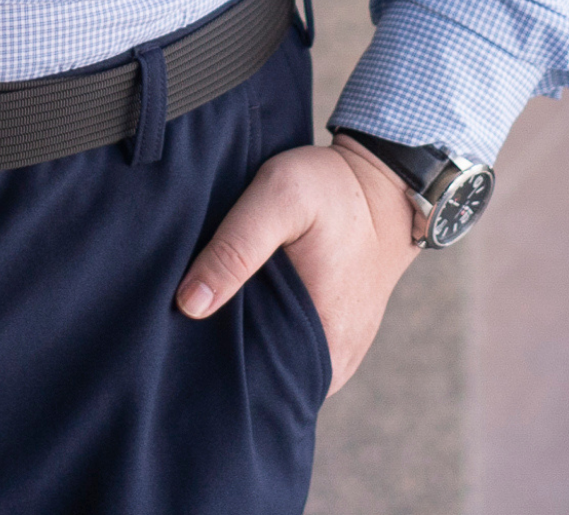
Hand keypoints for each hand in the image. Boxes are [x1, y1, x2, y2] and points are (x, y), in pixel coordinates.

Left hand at [174, 138, 424, 399]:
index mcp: (325, 345)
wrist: (386, 181)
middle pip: (264, 381)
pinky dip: (267, 335)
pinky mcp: (338, 337)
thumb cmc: (332, 188)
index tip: (182, 343)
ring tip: (213, 315)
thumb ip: (234, 249)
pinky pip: (293, 351)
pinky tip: (243, 309)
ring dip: (248, 346)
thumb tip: (190, 305)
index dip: (215, 367)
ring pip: (277, 366)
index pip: (255, 387)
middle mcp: (336, 362)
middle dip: (226, 360)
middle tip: (187, 326)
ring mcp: (340, 354)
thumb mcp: (278, 198)